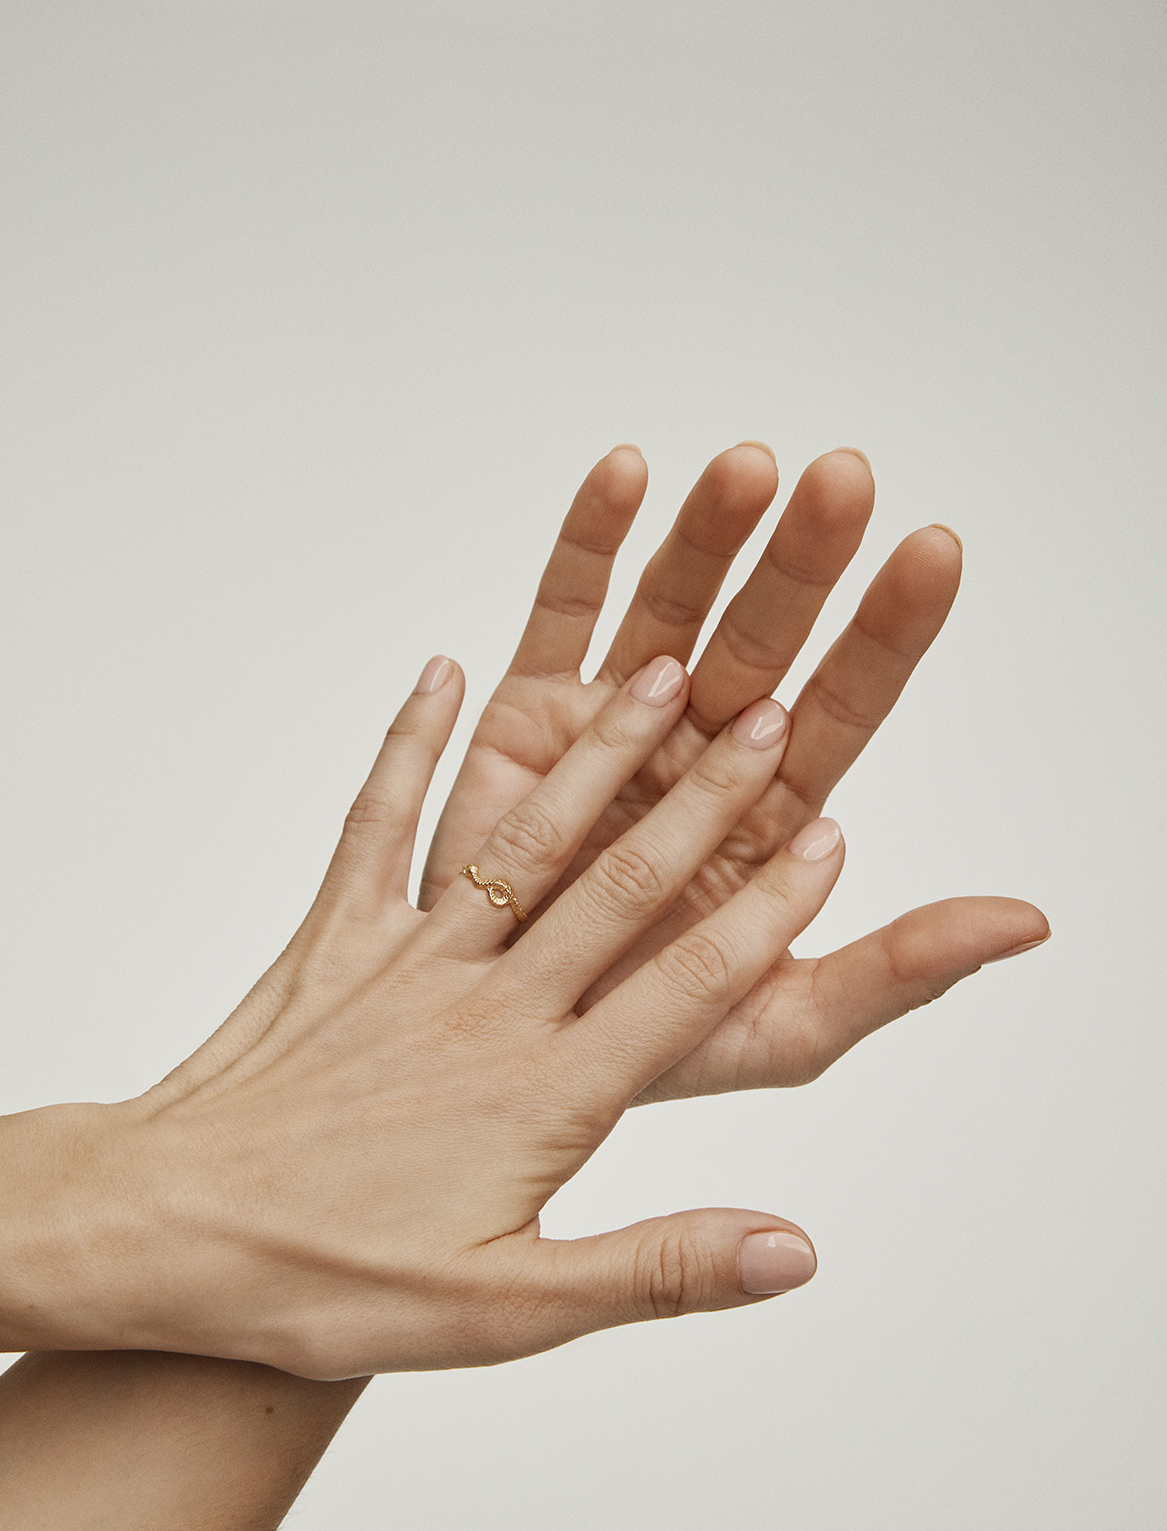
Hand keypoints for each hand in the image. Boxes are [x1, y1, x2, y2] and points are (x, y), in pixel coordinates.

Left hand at [0, 662, 840, 1377]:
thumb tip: (793, 1250)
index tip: (829, 839)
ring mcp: (411, 959)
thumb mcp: (509, 1310)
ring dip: (595, 756)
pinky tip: (443, 672)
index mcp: (546, 1092)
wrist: (162, 1233)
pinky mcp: (336, 937)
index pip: (683, 990)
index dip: (766, 917)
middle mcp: (491, 1006)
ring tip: (656, 673)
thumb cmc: (329, 1281)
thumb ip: (658, 1268)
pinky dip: (410, 746)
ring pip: (524, 841)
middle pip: (620, 890)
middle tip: (770, 713)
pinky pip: (379, 823)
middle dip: (706, 800)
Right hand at [422, 444, 1047, 1100]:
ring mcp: (619, 719)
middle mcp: (705, 747)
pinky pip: (563, 611)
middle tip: (839, 485)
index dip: (888, 630)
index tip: (931, 555)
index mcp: (773, 809)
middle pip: (764, 637)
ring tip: (744, 472)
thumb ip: (898, 966)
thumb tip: (1026, 921)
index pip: (847, 702)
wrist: (504, 1058)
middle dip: (803, 563)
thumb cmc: (644, 1041)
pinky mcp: (534, 710)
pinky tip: (627, 475)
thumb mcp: (781, 1024)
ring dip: (708, 536)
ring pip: (671, 605)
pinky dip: (590, 542)